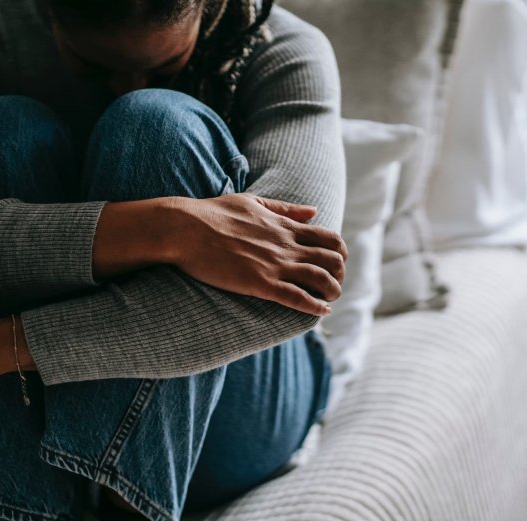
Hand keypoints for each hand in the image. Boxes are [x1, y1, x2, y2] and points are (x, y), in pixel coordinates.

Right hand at [167, 194, 347, 315]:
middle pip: (332, 261)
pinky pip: (297, 297)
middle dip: (340, 274)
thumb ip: (286, 209)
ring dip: (332, 291)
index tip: (337, 262)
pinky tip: (321, 311)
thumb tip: (314, 211)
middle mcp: (286, 245)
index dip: (340, 253)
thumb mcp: (254, 202)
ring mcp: (275, 265)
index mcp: (285, 226)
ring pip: (321, 280)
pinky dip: (314, 306)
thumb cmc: (214, 213)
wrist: (186, 228)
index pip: (329, 239)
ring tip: (331, 299)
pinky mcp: (260, 283)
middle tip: (334, 284)